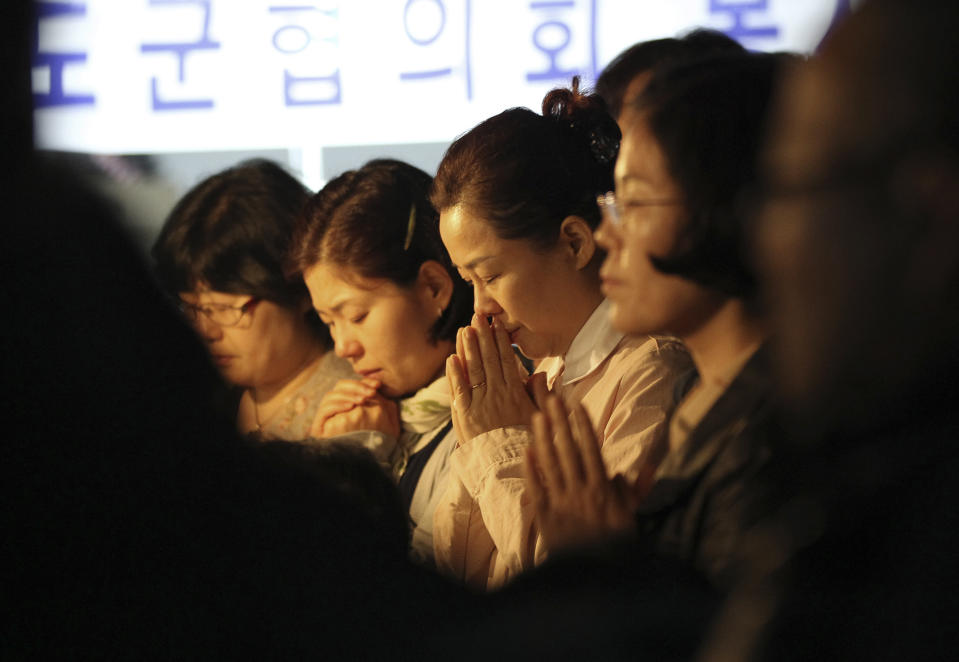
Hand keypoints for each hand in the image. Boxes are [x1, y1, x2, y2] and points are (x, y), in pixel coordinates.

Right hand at [310, 377, 381, 436]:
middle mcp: (336, 409)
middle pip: (339, 387)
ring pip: (331, 396)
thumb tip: (378, 386)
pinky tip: (350, 408)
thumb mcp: (386, 421)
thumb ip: (384, 403)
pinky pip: (324, 410)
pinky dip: (337, 405)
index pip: (352, 386)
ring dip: (348, 395)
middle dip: (357, 387)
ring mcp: (327, 418)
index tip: (378, 385)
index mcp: (349, 404)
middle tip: (372, 392)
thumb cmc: (379, 443)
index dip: (364, 382)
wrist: (366, 465)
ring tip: (362, 400)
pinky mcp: (319, 427)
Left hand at [446, 314, 539, 442]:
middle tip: (478, 316)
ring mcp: (479, 404)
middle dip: (483, 336)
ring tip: (465, 329)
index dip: (501, 341)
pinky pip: (458, 391)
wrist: (507, 468)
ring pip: (473, 371)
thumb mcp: (539, 418)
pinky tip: (451, 358)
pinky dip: (454, 374)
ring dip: (468, 348)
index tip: (497, 324)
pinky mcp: (464, 416)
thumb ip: (540, 395)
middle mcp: (496, 395)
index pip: (507, 361)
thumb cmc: (526, 443)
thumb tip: (540, 373)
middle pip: (488, 360)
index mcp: (515, 394)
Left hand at [524, 395, 640, 553]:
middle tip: (552, 398)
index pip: (591, 449)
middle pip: (568, 449)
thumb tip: (638, 468)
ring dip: (542, 438)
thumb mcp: (631, 518)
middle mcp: (580, 491)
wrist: (592, 578)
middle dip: (560, 422)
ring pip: (549, 463)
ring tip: (537, 416)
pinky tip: (527, 450)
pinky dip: (531, 468)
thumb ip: (634, 491)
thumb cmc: (615, 547)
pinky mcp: (544, 515)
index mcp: (603, 490)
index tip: (577, 406)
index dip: (584, 426)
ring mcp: (560, 502)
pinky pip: (535, 487)